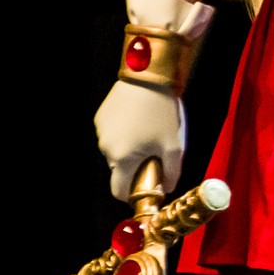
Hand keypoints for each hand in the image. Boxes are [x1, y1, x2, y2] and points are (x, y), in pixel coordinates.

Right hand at [95, 80, 185, 200]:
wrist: (147, 79)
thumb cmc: (161, 114)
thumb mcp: (174, 145)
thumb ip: (171, 172)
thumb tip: (167, 188)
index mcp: (123, 159)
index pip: (118, 191)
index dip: (130, 195)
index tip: (143, 188)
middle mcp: (106, 148)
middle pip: (118, 170)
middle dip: (132, 168)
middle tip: (151, 154)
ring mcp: (101, 132)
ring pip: (114, 151)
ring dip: (127, 149)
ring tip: (144, 133)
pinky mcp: (99, 118)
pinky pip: (110, 135)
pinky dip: (121, 134)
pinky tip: (135, 121)